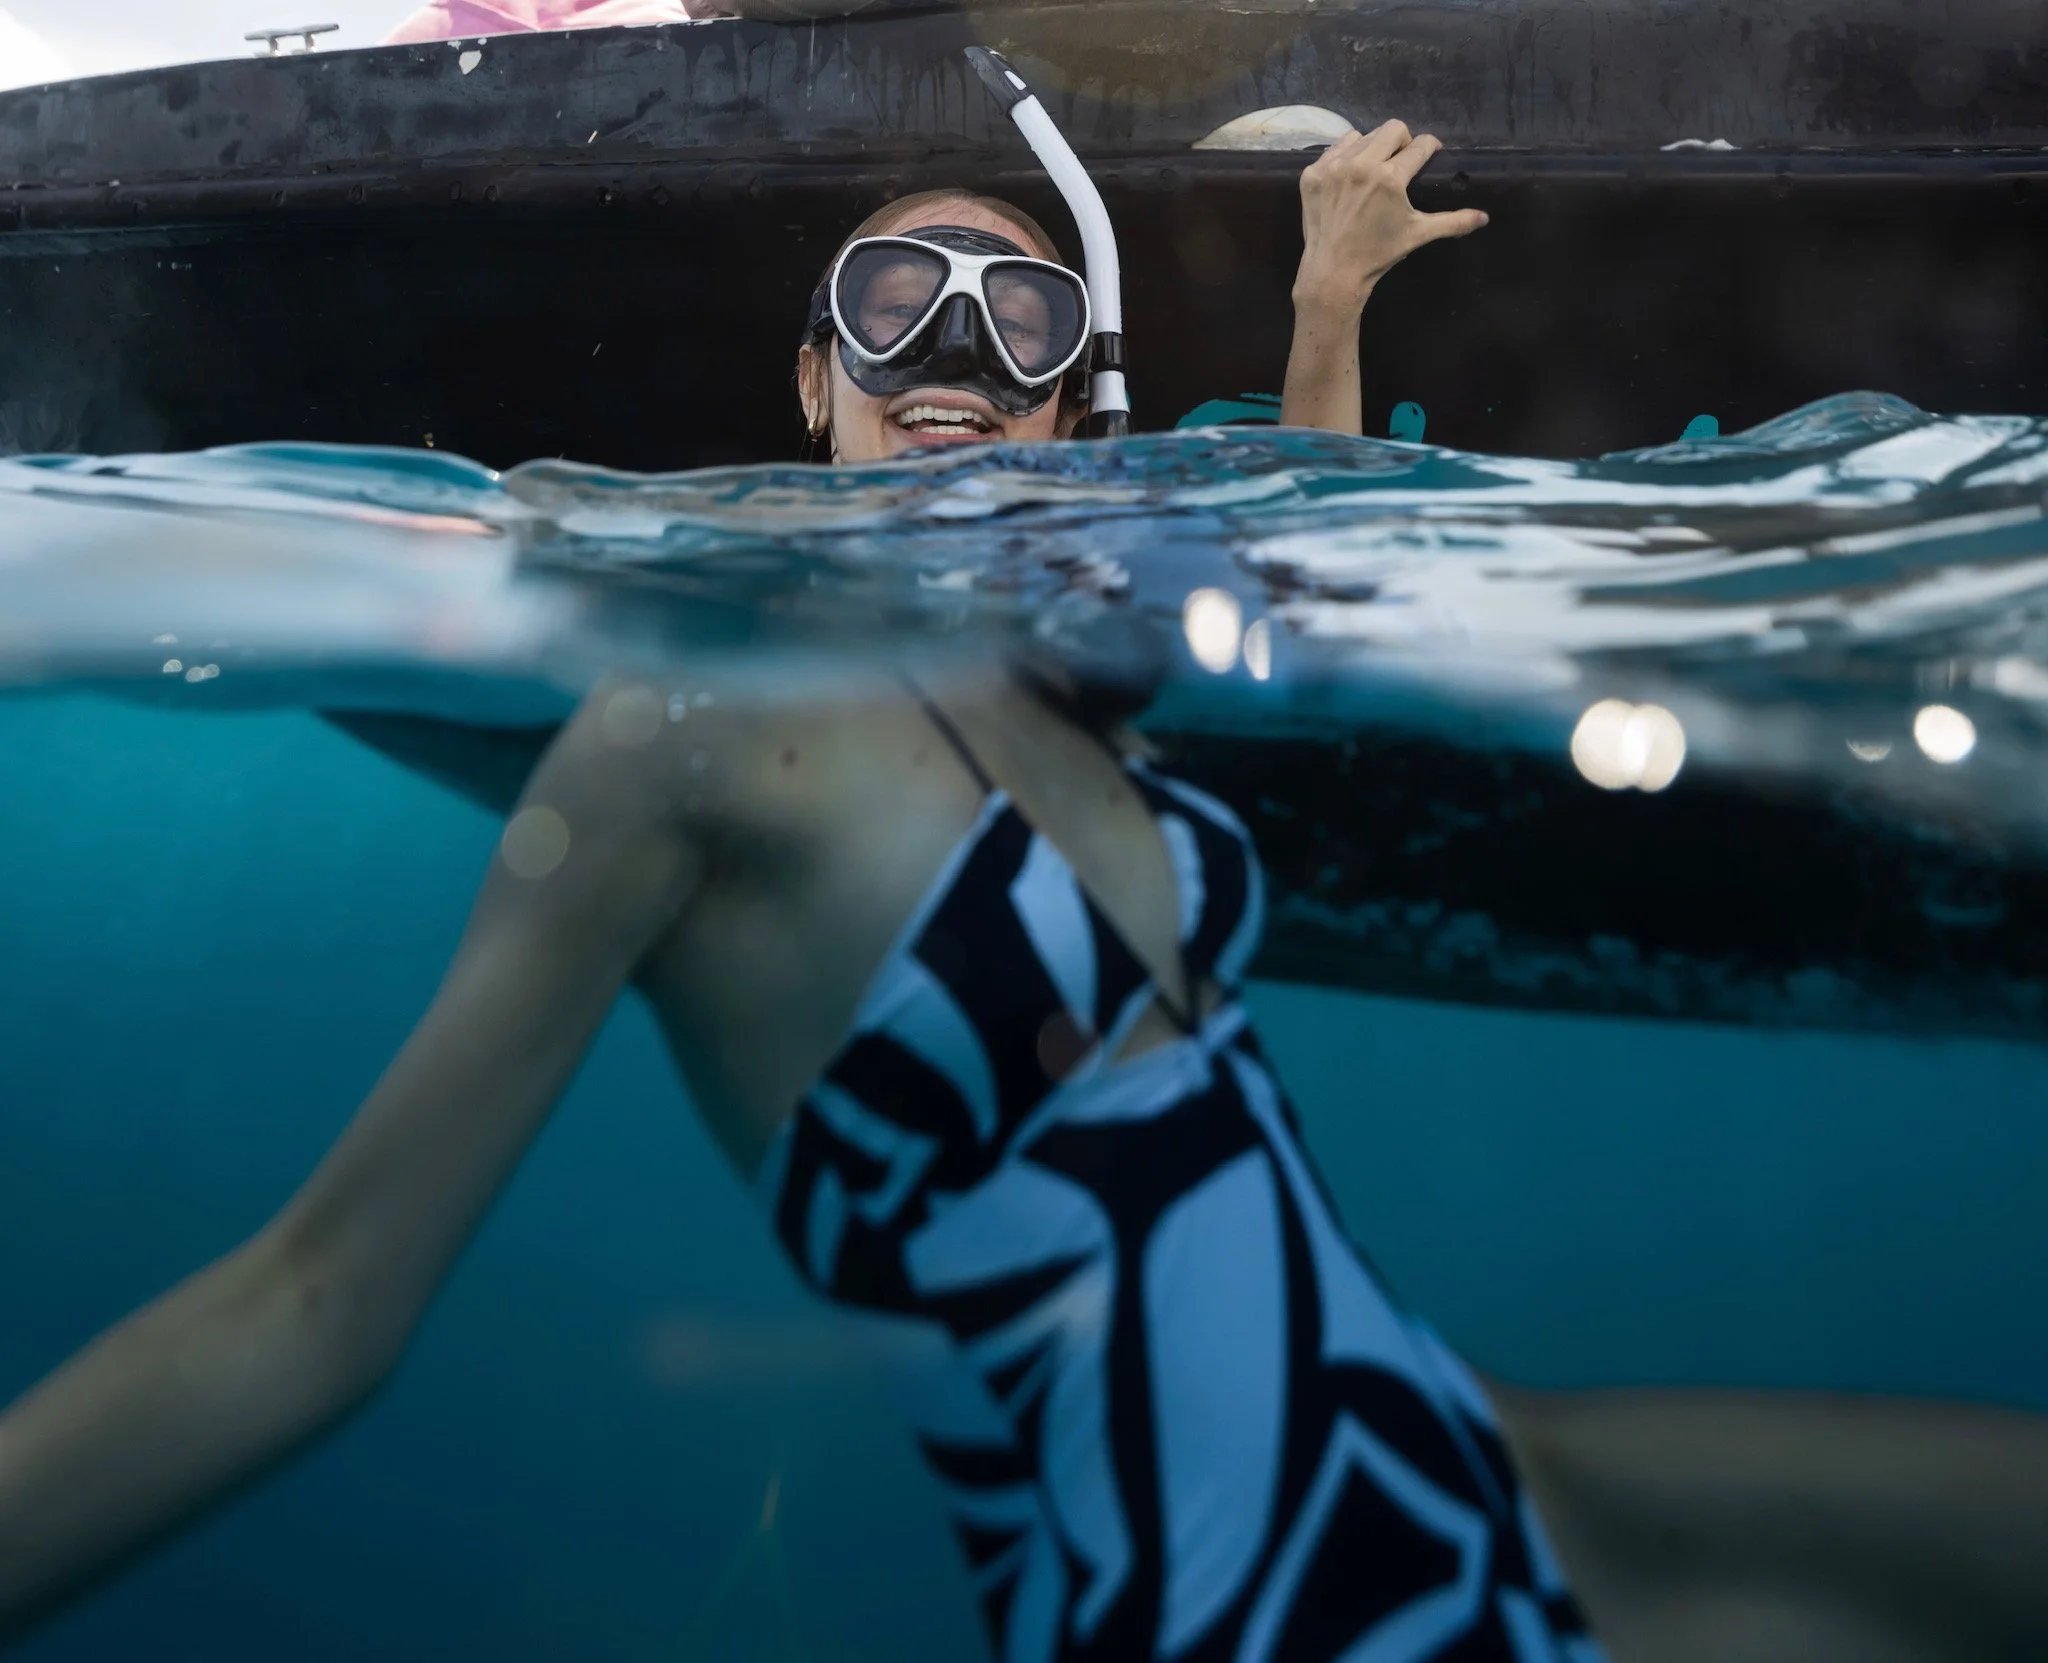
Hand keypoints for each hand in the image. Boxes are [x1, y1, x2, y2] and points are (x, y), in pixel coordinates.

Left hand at [1293, 120, 1487, 315]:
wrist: (1333, 272)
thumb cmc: (1378, 254)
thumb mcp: (1417, 234)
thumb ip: (1453, 222)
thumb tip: (1484, 218)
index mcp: (1390, 178)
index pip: (1420, 145)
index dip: (1430, 147)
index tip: (1430, 153)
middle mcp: (1361, 165)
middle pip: (1393, 129)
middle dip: (1403, 141)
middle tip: (1401, 161)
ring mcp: (1333, 167)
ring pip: (1363, 135)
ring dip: (1374, 146)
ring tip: (1374, 169)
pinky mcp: (1313, 173)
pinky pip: (1336, 148)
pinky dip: (1347, 155)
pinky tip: (1351, 175)